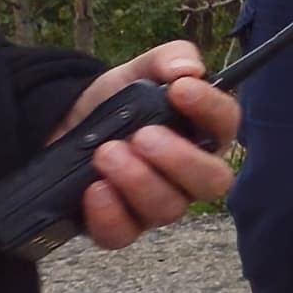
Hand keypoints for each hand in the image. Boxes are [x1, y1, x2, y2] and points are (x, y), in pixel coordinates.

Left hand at [61, 45, 238, 251]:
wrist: (66, 125)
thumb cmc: (116, 100)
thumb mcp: (139, 69)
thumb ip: (168, 59)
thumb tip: (188, 69)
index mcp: (203, 133)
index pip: (227, 124)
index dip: (210, 108)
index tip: (180, 90)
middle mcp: (189, 175)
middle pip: (212, 182)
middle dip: (179, 160)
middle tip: (143, 136)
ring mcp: (157, 204)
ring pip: (168, 208)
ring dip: (137, 180)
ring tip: (106, 153)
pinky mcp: (120, 226)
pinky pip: (123, 234)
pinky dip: (108, 213)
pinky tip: (94, 188)